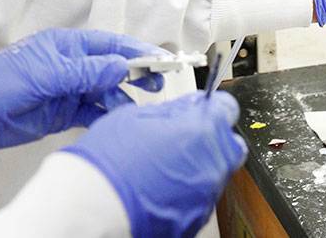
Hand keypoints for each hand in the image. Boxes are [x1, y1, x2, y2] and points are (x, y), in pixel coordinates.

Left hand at [0, 29, 164, 149]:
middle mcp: (73, 65)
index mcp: (69, 46)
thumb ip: (86, 71)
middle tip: (158, 84)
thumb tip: (121, 65)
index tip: (161, 58)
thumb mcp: (48, 73)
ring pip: (105, 92)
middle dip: (136, 74)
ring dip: (121, 99)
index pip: (110, 44)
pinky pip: (92, 112)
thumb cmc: (5, 80)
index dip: (137, 51)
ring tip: (134, 112)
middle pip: (112, 67)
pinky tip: (116, 123)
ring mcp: (69, 89)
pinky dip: (106, 116)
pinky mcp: (63, 112)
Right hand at [65, 91, 247, 237]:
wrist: (96, 204)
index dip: (214, 106)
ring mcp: (206, 196)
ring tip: (165, 164)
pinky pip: (201, 197)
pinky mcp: (196, 220)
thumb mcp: (140, 116)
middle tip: (184, 136)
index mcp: (202, 131)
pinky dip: (188, 189)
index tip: (204, 108)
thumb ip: (175, 109)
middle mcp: (212, 164)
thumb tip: (191, 105)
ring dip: (199, 164)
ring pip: (215, 172)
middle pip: (228, 144)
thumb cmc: (112, 159)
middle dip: (212, 137)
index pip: (227, 109)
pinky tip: (162, 185)